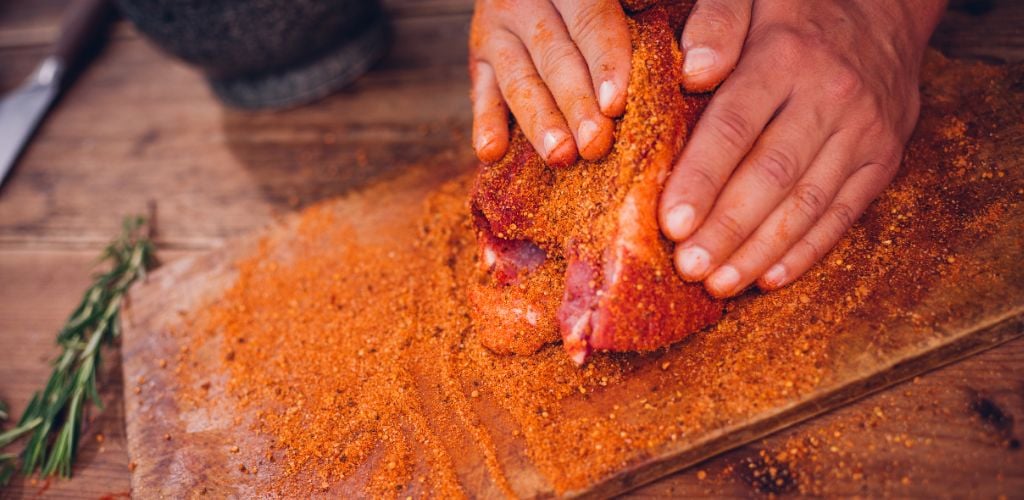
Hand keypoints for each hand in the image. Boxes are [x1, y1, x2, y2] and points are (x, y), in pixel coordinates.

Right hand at [469, 0, 630, 165]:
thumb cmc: (595, 3)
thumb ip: (641, 15)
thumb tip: (680, 72)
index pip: (590, 22)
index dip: (605, 63)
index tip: (615, 105)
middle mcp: (526, 3)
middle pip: (555, 58)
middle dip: (576, 105)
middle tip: (594, 145)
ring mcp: (496, 31)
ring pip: (519, 81)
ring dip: (539, 122)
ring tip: (559, 156)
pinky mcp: (478, 57)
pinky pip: (482, 93)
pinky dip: (485, 122)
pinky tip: (490, 153)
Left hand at [658, 0, 947, 297]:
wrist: (886, 8)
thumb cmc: (796, 10)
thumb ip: (717, 22)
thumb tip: (694, 72)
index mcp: (785, 57)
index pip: (735, 127)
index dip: (701, 179)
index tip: (670, 223)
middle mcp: (830, 97)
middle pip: (770, 175)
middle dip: (725, 229)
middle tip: (687, 267)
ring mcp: (864, 131)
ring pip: (806, 203)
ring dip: (759, 251)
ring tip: (718, 284)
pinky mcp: (884, 157)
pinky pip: (845, 213)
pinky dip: (806, 251)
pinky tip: (769, 278)